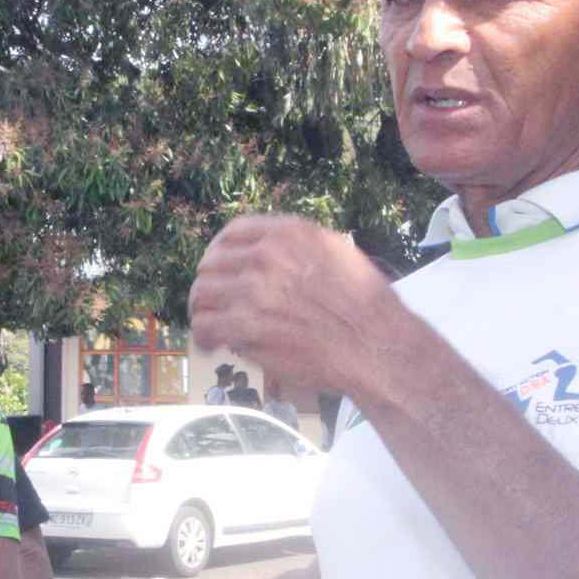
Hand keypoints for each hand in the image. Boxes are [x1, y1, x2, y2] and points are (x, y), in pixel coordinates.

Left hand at [188, 214, 398, 396]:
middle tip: (212, 303)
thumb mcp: (337, 252)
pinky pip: (207, 326)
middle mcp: (267, 256)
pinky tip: (212, 345)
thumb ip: (297, 249)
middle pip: (211, 264)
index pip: (233, 233)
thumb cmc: (365, 306)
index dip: (219, 252)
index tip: (219, 268)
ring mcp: (253, 291)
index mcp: (289, 233)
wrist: (376, 346)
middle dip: (209, 285)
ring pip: (203, 295)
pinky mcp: (246, 326)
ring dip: (202, 311)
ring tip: (209, 326)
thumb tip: (265, 256)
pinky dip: (205, 337)